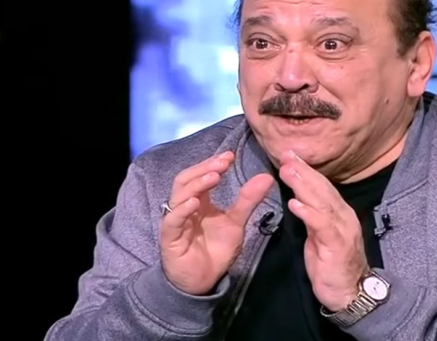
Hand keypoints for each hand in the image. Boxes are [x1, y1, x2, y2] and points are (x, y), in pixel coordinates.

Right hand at [160, 151, 274, 294]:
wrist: (203, 281)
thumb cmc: (215, 250)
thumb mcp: (236, 222)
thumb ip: (248, 200)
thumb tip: (267, 177)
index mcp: (198, 200)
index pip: (201, 175)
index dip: (213, 163)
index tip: (230, 156)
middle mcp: (184, 206)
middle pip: (187, 179)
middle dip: (204, 168)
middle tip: (223, 162)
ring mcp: (176, 220)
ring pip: (178, 195)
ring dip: (196, 184)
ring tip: (214, 176)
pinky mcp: (170, 237)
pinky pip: (172, 220)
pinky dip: (182, 209)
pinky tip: (195, 202)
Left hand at [278, 150, 368, 311]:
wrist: (349, 293)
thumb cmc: (332, 265)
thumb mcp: (319, 237)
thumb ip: (312, 217)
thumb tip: (299, 198)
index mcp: (339, 213)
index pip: (322, 186)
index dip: (306, 170)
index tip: (290, 155)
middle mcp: (343, 216)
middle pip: (322, 188)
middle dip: (304, 171)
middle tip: (287, 155)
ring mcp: (342, 230)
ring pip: (322, 202)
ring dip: (303, 186)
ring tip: (288, 172)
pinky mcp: (337, 245)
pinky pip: (321, 225)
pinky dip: (308, 212)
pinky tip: (294, 203)